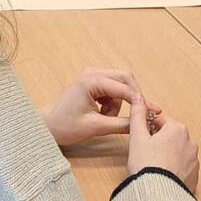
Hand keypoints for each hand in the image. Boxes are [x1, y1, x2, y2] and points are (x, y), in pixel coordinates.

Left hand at [42, 68, 158, 147]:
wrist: (48, 127)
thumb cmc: (65, 126)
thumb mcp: (96, 127)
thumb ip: (121, 124)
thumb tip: (141, 123)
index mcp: (91, 80)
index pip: (124, 87)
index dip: (139, 100)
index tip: (152, 112)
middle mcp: (92, 73)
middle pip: (125, 79)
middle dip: (132, 98)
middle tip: (140, 115)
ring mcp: (92, 76)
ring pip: (120, 86)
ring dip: (119, 104)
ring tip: (105, 119)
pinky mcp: (93, 83)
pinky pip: (112, 90)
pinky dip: (113, 103)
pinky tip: (102, 115)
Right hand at [126, 93, 198, 188]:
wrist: (158, 196)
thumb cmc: (146, 165)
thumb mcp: (137, 137)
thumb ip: (137, 114)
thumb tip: (138, 97)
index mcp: (178, 129)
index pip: (160, 120)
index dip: (147, 128)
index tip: (140, 138)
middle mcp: (190, 142)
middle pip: (169, 136)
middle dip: (158, 141)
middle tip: (144, 153)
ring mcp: (194, 160)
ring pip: (177, 151)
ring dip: (167, 155)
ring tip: (153, 166)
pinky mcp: (195, 176)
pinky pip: (182, 167)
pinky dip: (173, 169)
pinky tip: (162, 176)